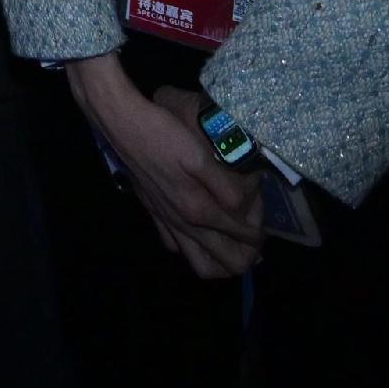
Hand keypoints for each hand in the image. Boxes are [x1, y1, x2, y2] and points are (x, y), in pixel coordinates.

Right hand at [67, 55, 264, 279]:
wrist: (124, 125)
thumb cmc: (165, 135)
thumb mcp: (201, 156)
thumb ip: (225, 188)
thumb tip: (244, 211)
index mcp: (198, 210)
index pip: (239, 237)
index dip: (258, 234)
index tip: (264, 223)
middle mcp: (182, 223)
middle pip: (221, 263)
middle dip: (245, 258)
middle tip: (256, 244)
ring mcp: (166, 221)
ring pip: (197, 263)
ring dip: (220, 262)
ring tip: (233, 248)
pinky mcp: (153, 213)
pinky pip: (173, 245)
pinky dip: (191, 248)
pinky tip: (197, 235)